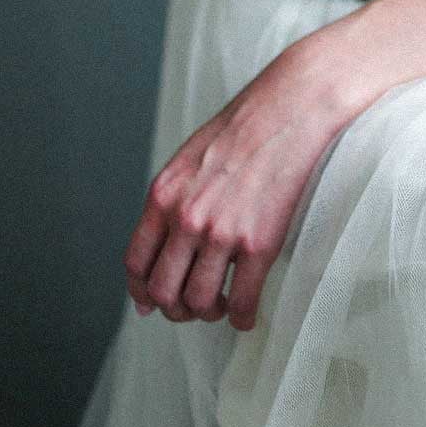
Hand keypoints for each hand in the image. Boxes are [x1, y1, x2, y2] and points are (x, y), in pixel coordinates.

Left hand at [124, 46, 353, 331]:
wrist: (289, 108)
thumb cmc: (243, 128)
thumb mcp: (189, 159)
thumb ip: (172, 201)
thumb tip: (161, 249)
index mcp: (164, 195)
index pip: (136, 263)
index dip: (142, 291)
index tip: (153, 302)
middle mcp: (186, 218)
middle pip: (163, 291)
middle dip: (175, 309)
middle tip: (193, 307)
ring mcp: (222, 233)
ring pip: (200, 303)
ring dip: (209, 314)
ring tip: (223, 305)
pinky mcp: (259, 243)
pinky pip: (243, 301)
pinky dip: (243, 317)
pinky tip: (247, 313)